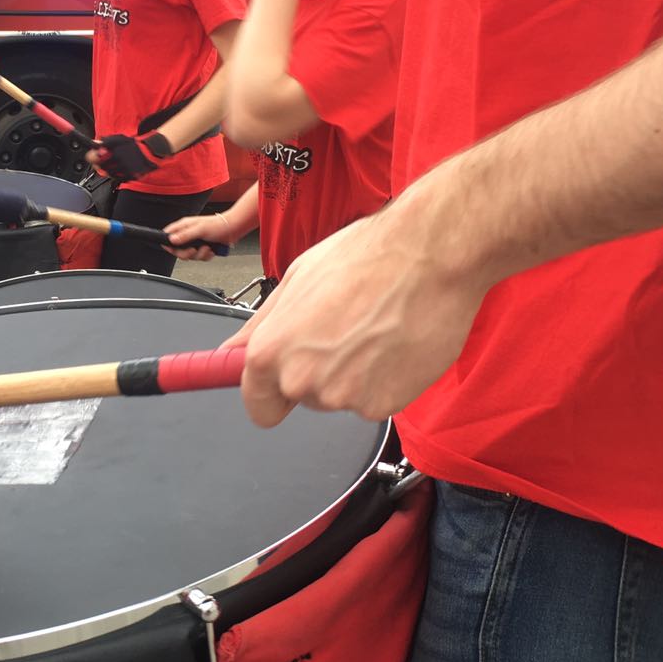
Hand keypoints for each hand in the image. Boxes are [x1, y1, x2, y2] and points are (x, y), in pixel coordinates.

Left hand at [89, 130, 172, 179]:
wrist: (149, 152)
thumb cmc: (133, 145)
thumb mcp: (119, 139)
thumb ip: (106, 141)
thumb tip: (95, 143)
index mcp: (115, 150)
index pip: (97, 156)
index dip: (92, 158)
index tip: (93, 157)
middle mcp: (119, 159)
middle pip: (102, 167)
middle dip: (100, 165)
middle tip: (101, 164)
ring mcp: (125, 168)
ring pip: (110, 174)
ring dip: (108, 171)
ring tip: (112, 167)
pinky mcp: (130, 175)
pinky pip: (119, 179)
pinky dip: (117, 176)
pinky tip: (120, 171)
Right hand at [164, 211, 234, 260]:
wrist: (233, 229)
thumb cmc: (218, 224)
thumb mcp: (200, 229)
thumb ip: (185, 235)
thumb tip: (172, 240)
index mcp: (184, 226)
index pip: (169, 235)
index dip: (168, 243)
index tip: (172, 248)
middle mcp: (188, 234)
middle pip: (178, 250)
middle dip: (186, 253)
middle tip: (194, 250)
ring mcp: (196, 242)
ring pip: (190, 256)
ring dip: (199, 255)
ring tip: (206, 248)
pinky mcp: (203, 248)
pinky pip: (200, 258)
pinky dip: (206, 256)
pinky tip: (211, 250)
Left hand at [226, 189, 493, 426]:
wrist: (432, 255)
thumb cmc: (366, 256)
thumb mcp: (298, 279)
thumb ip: (261, 325)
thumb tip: (230, 352)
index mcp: (271, 352)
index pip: (258, 406)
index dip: (270, 394)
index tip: (281, 383)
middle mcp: (302, 381)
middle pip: (302, 397)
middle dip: (317, 372)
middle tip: (345, 329)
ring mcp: (345, 398)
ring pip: (341, 397)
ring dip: (353, 374)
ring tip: (375, 328)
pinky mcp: (385, 405)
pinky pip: (376, 400)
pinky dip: (386, 380)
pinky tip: (396, 342)